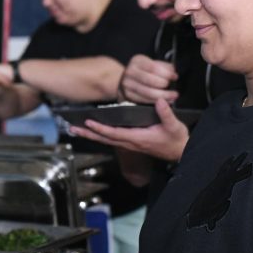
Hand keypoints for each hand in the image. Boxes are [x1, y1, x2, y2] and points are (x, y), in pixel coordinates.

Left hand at [69, 98, 189, 160]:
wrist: (180, 152)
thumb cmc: (176, 139)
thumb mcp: (174, 125)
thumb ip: (166, 113)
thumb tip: (159, 100)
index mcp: (137, 138)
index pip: (114, 133)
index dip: (101, 128)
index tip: (89, 122)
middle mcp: (130, 142)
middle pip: (104, 138)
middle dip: (88, 133)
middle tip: (72, 128)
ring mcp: (129, 143)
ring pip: (106, 140)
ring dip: (91, 134)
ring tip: (76, 129)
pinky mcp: (130, 143)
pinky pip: (111, 139)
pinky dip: (100, 135)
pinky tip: (92, 131)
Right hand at [119, 55, 178, 103]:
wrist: (125, 78)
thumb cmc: (142, 71)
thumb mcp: (151, 63)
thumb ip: (163, 66)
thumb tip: (172, 73)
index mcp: (138, 61)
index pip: (154, 68)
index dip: (167, 74)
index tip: (174, 77)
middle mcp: (130, 72)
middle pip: (151, 81)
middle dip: (165, 86)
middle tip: (173, 88)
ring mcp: (127, 84)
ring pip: (148, 92)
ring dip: (163, 96)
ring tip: (172, 96)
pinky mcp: (128, 95)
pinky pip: (144, 100)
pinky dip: (155, 101)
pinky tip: (163, 100)